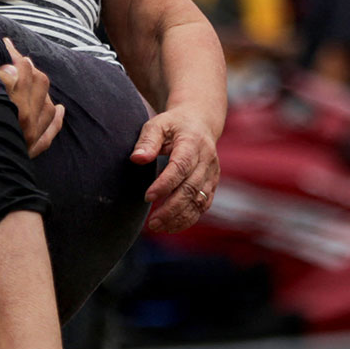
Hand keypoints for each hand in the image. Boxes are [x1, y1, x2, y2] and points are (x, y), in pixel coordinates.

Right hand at [0, 37, 63, 156]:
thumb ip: (0, 84)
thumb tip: (12, 69)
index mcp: (15, 106)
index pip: (22, 71)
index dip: (15, 54)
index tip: (6, 44)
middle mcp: (28, 120)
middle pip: (39, 84)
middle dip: (29, 67)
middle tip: (16, 58)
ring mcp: (32, 137)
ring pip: (48, 105)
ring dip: (42, 89)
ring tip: (33, 78)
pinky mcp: (32, 151)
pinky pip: (51, 132)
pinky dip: (57, 118)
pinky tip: (59, 109)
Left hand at [131, 107, 218, 231]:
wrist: (200, 122)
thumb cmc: (173, 124)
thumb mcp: (158, 124)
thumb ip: (147, 141)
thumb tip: (137, 159)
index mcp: (192, 143)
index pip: (181, 166)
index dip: (165, 184)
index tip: (147, 197)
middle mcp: (206, 160)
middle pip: (191, 188)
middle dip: (171, 208)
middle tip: (152, 223)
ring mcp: (212, 173)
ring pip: (199, 201)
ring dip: (179, 217)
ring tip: (158, 226)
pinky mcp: (212, 184)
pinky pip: (203, 205)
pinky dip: (188, 218)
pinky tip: (171, 226)